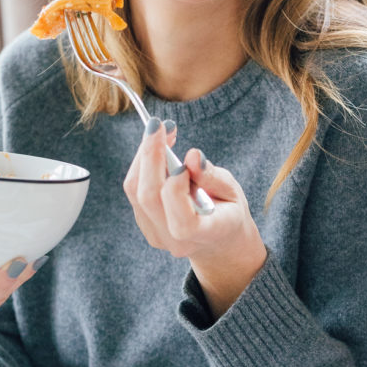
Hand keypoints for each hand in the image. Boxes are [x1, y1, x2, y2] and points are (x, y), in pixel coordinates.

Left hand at [123, 120, 266, 318]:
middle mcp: (176, 241)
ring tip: (160, 133)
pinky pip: (134, 192)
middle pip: (149, 198)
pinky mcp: (144, 224)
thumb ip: (213, 176)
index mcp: (205, 235)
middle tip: (159, 125)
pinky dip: (143, 165)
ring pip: (136, 192)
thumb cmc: (228, 211)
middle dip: (150, 156)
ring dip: (144, 156)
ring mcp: (156, 235)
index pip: (182, 221)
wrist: (218, 240)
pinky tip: (158, 151)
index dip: (176, 188)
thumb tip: (192, 156)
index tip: (183, 159)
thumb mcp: (232, 191)